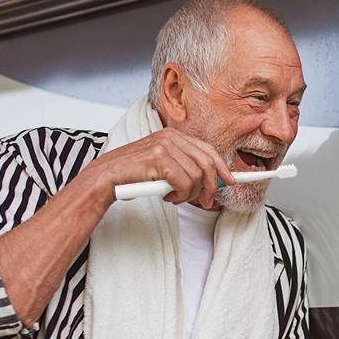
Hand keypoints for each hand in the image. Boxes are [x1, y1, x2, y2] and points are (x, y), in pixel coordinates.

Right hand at [88, 128, 235, 208]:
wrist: (107, 179)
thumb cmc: (134, 175)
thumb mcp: (163, 168)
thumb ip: (184, 168)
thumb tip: (210, 181)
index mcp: (174, 136)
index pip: (207, 150)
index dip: (222, 167)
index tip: (232, 181)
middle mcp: (172, 137)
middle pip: (208, 163)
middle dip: (211, 187)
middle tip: (206, 202)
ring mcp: (166, 146)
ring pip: (197, 176)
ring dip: (189, 194)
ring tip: (174, 198)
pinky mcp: (160, 158)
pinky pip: (185, 182)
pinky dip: (179, 195)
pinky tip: (166, 196)